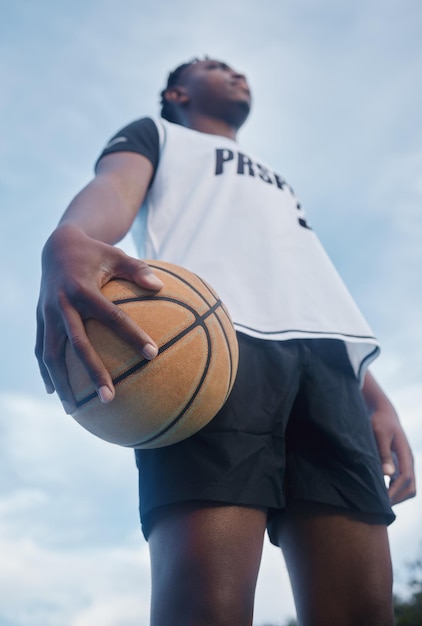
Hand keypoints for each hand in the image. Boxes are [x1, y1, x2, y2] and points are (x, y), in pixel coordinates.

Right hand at [35, 223, 162, 413]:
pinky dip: (46, 372)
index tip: (153, 355)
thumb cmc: (95, 253)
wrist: (56, 246)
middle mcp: (62, 305)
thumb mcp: (117, 255)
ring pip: (50, 354)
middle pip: (77, 344)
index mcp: (83, 289)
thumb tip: (161, 286)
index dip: (132, 335)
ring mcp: (47, 315)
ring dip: (62, 383)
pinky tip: (54, 392)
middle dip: (92, 373)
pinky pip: (40, 350)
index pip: (112, 317)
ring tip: (74, 410)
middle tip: (110, 398)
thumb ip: (138, 270)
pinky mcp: (39, 320)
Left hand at [371, 405, 415, 504]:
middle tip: (380, 507)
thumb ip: (383, 453)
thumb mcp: (379, 434)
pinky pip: (401, 482)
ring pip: (408, 487)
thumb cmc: (379, 421)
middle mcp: (408, 460)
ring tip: (380, 503)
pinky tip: (380, 493)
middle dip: (397, 498)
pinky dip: (394, 490)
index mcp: (405, 454)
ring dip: (396, 496)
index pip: (405, 479)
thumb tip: (388, 474)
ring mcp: (405, 463)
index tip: (383, 501)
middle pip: (410, 487)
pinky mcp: (400, 463)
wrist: (383, 412)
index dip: (395, 492)